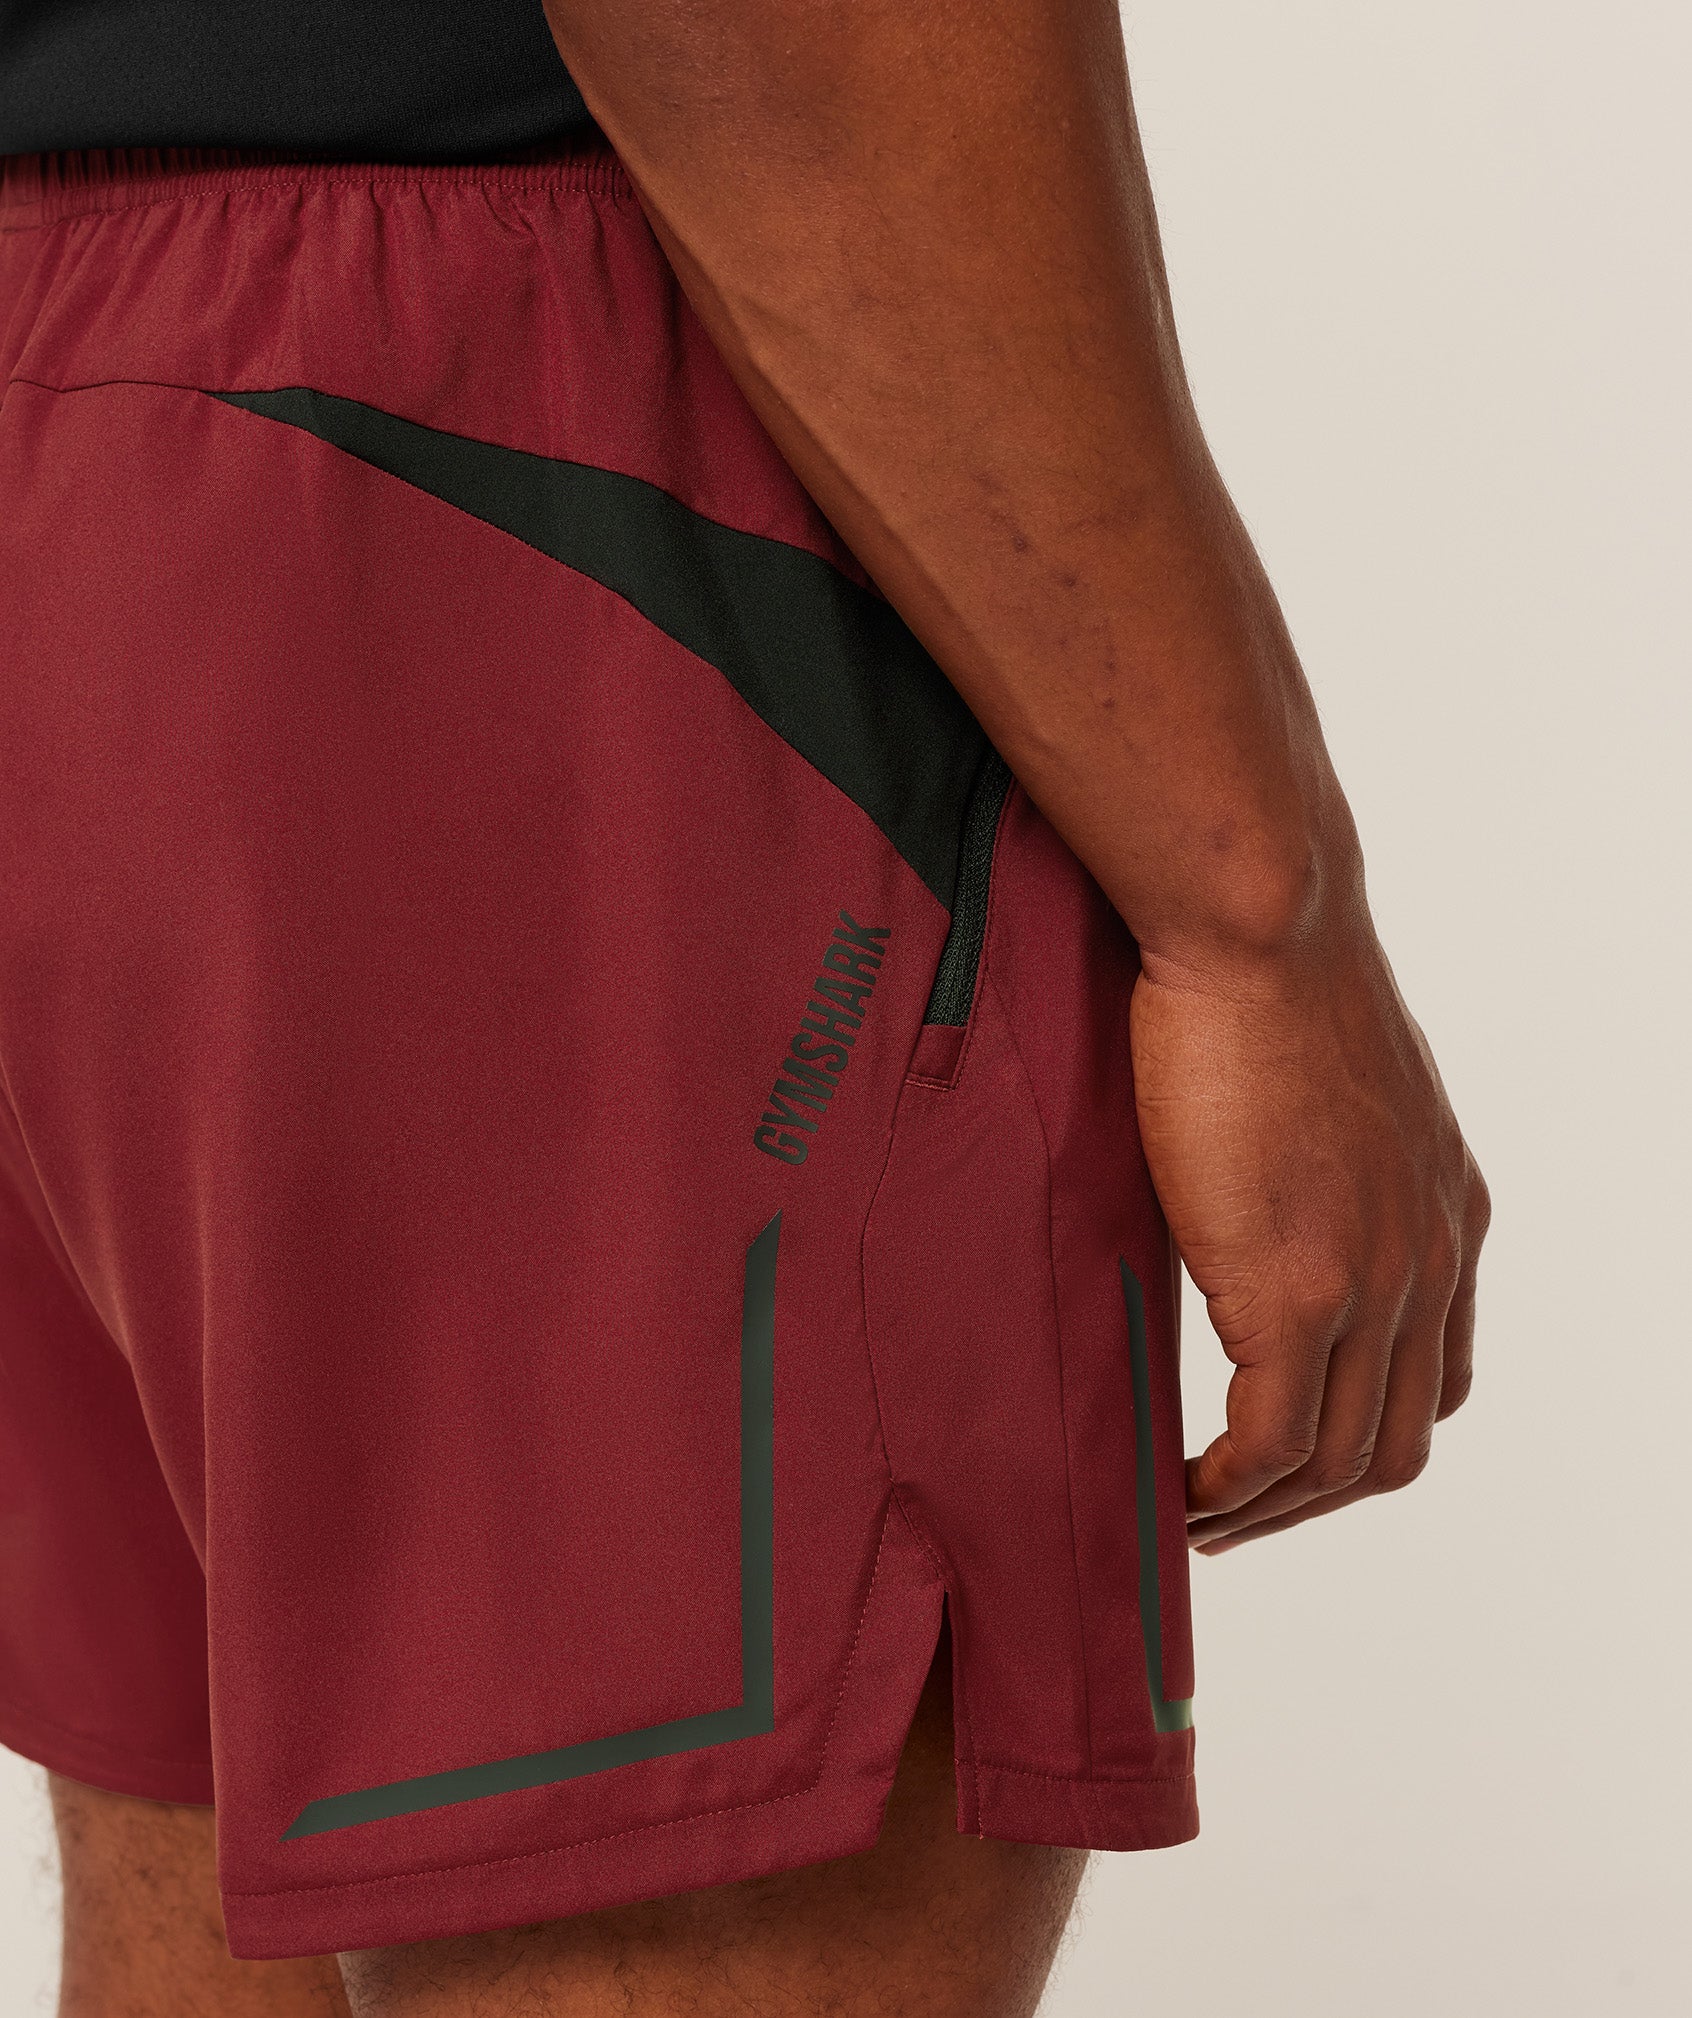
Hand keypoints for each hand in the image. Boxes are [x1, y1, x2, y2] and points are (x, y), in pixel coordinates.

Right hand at [1130, 924, 1487, 1552]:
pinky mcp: (1296, 1291)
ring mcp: (1373, 1283)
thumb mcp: (1324, 1086)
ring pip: (1339, 1460)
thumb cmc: (1267, 975)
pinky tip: (1182, 1489)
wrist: (1261, 929)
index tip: (1283, 1455)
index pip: (1434, 1376)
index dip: (1359, 1435)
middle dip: (1313, 1500)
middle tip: (1230, 1511)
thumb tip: (1245, 1189)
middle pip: (1396, 1441)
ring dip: (1267, 1511)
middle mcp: (1431, 1260)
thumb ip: (1313, 1164)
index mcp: (1445, 1211)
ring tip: (1193, 1514)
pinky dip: (1230, 1489)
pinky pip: (1272, 1442)